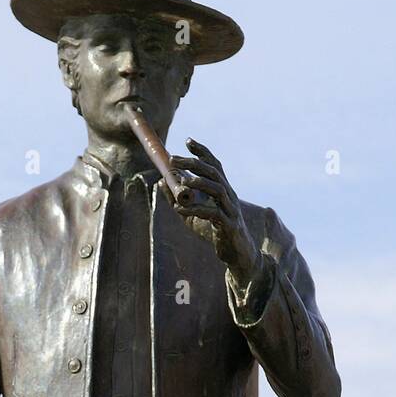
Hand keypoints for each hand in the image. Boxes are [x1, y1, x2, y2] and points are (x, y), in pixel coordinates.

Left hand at [166, 138, 262, 288]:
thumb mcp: (191, 215)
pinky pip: (212, 214)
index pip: (215, 165)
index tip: (188, 140)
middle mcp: (229, 196)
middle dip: (194, 163)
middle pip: (214, 172)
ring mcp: (231, 210)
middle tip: (174, 158)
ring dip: (199, 183)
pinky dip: (195, 210)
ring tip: (182, 181)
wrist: (235, 255)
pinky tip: (179, 209)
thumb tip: (161, 180)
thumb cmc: (215, 233)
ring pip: (217, 189)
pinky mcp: (229, 226)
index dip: (202, 151)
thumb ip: (177, 199)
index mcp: (223, 190)